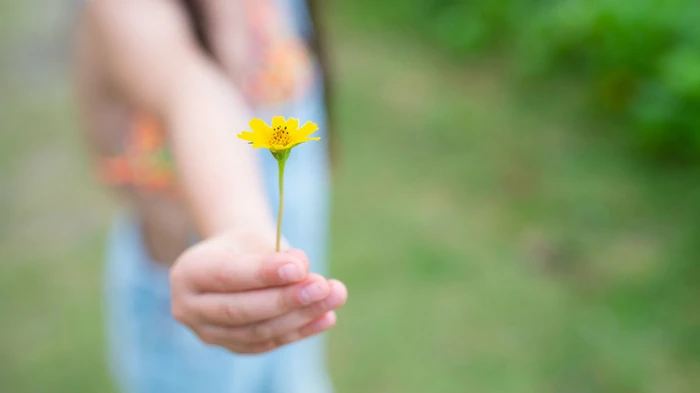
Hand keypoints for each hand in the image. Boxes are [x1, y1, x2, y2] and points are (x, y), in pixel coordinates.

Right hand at [169, 231, 347, 353]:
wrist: (234, 261)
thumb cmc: (246, 245)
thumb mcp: (257, 237)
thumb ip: (277, 254)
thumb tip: (302, 271)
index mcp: (188, 272)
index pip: (227, 276)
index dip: (264, 274)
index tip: (300, 268)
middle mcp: (189, 308)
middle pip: (241, 310)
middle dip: (286, 299)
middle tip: (323, 286)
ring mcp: (208, 334)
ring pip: (258, 331)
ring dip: (301, 316)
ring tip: (334, 297)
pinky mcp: (232, 347)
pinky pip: (269, 343)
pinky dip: (301, 331)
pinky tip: (327, 317)